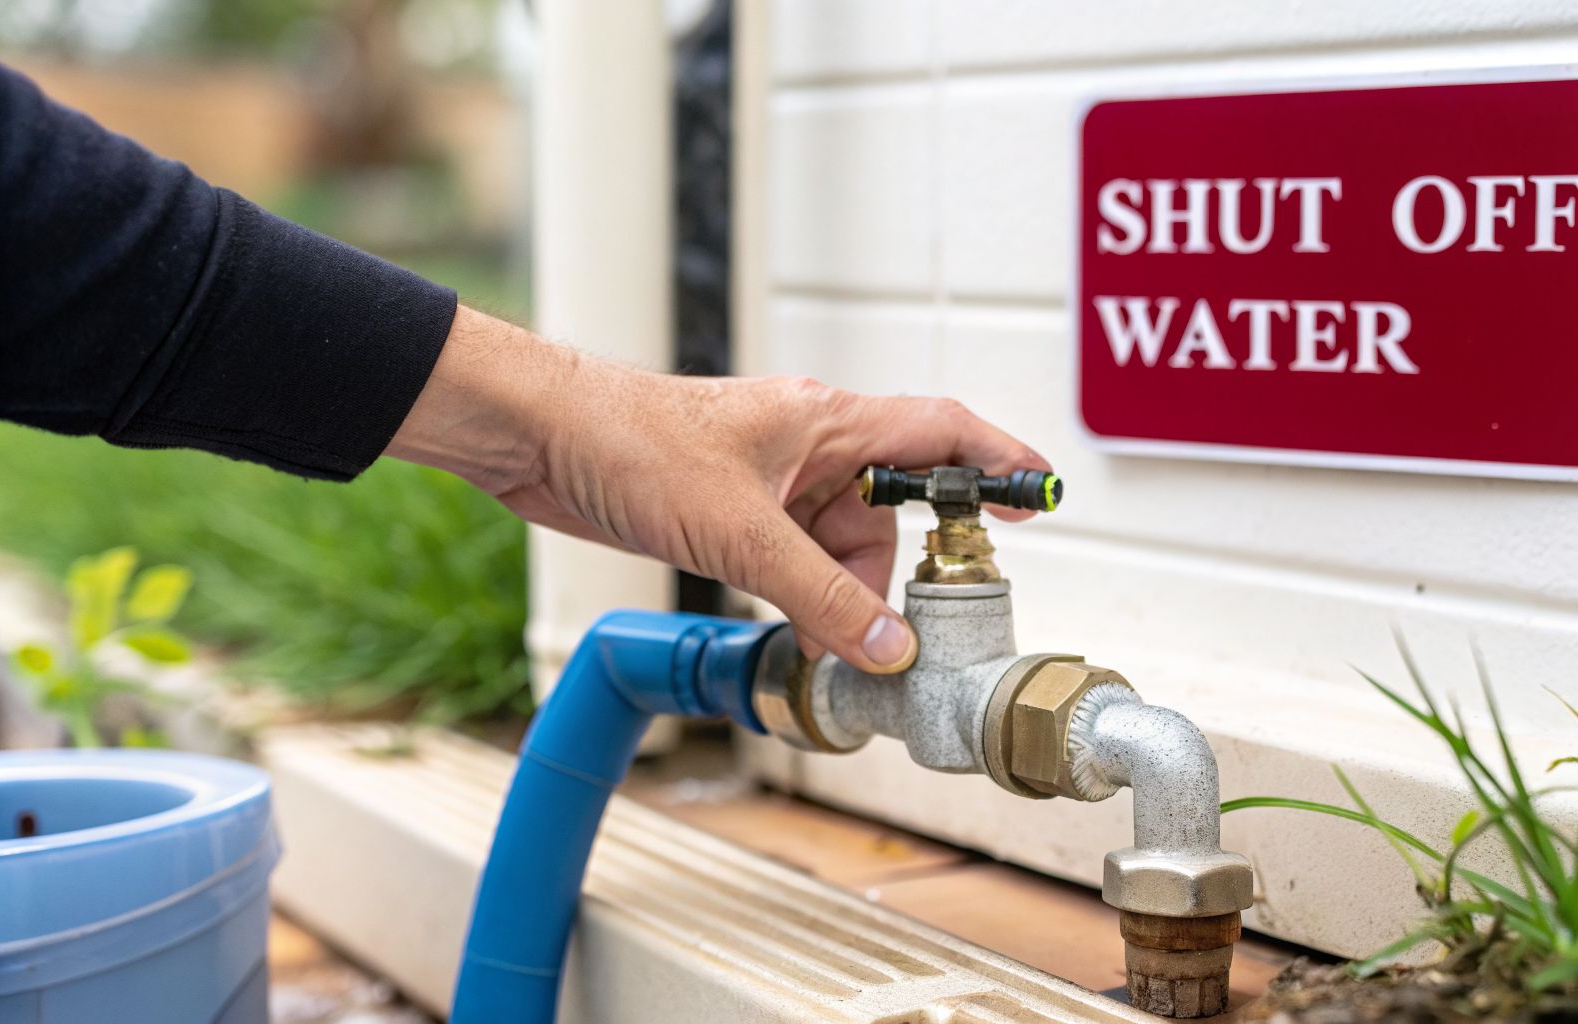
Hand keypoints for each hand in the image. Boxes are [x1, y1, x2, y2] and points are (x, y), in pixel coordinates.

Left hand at [389, 306, 1051, 673]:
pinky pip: (793, 559)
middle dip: (890, 576)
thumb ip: (822, 595)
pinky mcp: (733, 513)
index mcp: (828, 421)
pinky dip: (801, 595)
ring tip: (819, 636)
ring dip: (837, 596)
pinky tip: (789, 623)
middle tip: (888, 631)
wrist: (537, 439)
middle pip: (890, 515)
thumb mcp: (741, 531)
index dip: (997, 462)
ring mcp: (770, 483)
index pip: (940, 435)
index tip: (1040, 496)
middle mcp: (809, 448)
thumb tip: (888, 648)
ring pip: (839, 546)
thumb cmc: (628, 440)